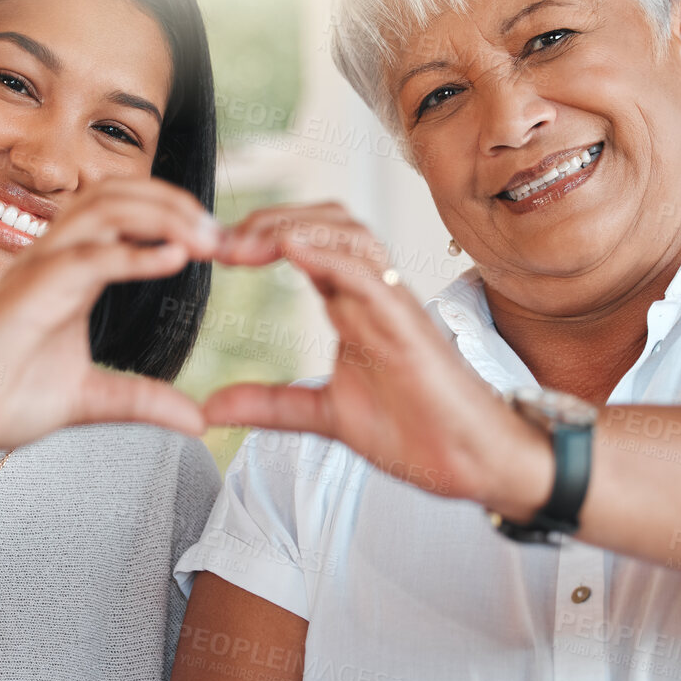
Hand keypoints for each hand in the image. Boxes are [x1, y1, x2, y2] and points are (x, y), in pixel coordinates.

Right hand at [0, 177, 222, 463]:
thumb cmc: (0, 400)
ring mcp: (36, 270)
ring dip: (160, 216)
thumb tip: (198, 422)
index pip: (124, 212)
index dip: (173, 216)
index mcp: (71, 272)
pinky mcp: (24, 293)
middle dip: (175, 203)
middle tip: (221, 234)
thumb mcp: (92, 400)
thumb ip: (143, 401)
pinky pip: (84, 258)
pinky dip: (131, 254)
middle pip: (117, 194)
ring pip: (102, 210)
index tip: (219, 243)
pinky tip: (171, 258)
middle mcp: (54, 259)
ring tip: (205, 239)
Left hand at [203, 202, 553, 517]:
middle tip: (220, 241)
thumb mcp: (323, 416)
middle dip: (272, 218)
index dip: (259, 238)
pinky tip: (293, 250)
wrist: (469, 461)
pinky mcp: (409, 324)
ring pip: (350, 234)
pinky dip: (331, 255)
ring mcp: (393, 304)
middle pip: (327, 221)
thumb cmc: (414, 430)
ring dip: (295, 227)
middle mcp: (373, 294)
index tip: (212, 251)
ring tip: (248, 241)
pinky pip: (370, 274)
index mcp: (353, 306)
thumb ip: (270, 405)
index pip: (306, 245)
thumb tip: (211, 408)